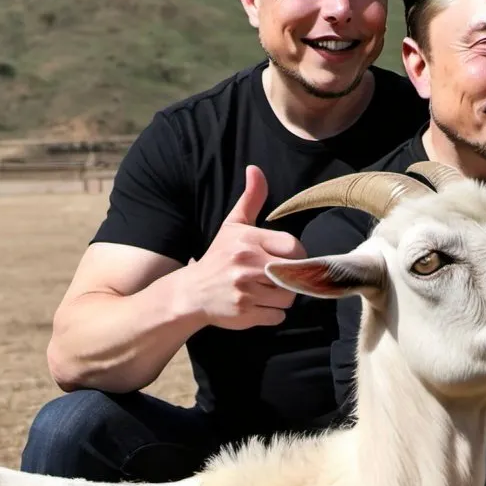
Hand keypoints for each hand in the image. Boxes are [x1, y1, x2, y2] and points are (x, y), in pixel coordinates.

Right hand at [182, 165, 305, 329]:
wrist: (191, 293)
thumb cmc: (218, 256)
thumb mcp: (233, 225)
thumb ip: (250, 198)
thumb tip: (255, 169)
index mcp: (247, 241)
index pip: (294, 248)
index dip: (295, 255)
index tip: (283, 258)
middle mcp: (246, 265)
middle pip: (295, 274)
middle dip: (290, 277)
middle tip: (276, 276)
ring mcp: (245, 291)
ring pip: (289, 297)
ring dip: (283, 297)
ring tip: (266, 291)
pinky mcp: (245, 314)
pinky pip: (278, 316)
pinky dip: (272, 314)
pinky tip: (258, 305)